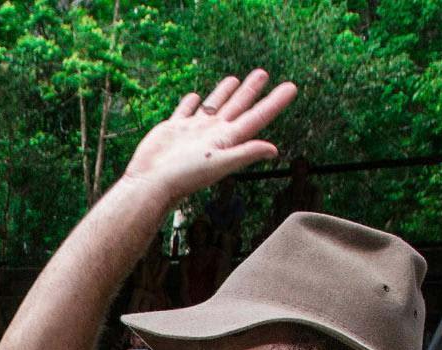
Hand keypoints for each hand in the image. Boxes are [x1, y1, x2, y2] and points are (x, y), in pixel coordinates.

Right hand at [124, 70, 296, 203]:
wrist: (151, 183)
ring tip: (234, 79)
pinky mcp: (173, 129)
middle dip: (251, 90)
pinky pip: (186, 110)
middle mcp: (212, 134)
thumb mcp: (218, 163)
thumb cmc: (184, 176)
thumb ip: (245, 153)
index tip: (291, 87)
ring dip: (225, 92)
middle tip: (263, 73)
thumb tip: (274, 149)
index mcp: (226, 140)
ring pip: (213, 105)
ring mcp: (193, 130)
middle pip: (237, 106)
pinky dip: (192, 102)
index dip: (274, 102)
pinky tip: (196, 96)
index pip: (256, 117)